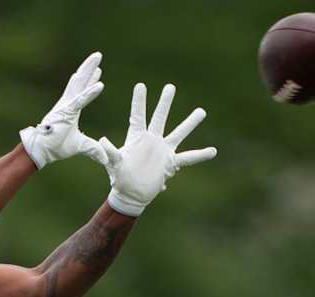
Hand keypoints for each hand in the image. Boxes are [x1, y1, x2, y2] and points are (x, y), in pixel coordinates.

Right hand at [20, 52, 106, 168]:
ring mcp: (66, 106)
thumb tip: (104, 158)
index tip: (98, 71)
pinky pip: (81, 100)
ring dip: (89, 70)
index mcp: (70, 110)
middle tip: (98, 55)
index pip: (82, 91)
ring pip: (79, 84)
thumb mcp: (80, 146)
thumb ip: (92, 149)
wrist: (41, 151)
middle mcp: (67, 104)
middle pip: (80, 82)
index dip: (90, 81)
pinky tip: (100, 83)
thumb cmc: (56, 147)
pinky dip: (90, 92)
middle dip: (89, 68)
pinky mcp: (66, 112)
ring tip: (97, 58)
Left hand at [99, 83, 216, 216]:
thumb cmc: (120, 178)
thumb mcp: (114, 164)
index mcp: (136, 138)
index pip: (137, 116)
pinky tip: (213, 151)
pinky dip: (200, 155)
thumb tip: (101, 140)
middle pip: (159, 118)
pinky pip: (188, 158)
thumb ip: (110, 151)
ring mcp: (162, 150)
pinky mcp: (170, 162)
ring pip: (179, 133)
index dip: (138, 101)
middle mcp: (151, 140)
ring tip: (201, 111)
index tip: (140, 85)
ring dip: (190, 123)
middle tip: (170, 86)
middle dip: (165, 102)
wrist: (130, 193)